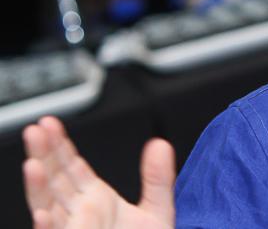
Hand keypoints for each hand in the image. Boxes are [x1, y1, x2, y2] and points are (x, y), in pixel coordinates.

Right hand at [22, 116, 175, 228]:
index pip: (71, 167)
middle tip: (37, 130)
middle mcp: (79, 215)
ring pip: (49, 208)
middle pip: (55, 181)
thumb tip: (159, 144)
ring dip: (38, 188)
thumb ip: (157, 178)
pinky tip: (43, 214)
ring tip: (32, 164)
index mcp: (95, 200)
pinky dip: (48, 227)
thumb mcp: (157, 211)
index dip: (60, 145)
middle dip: (44, 155)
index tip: (50, 124)